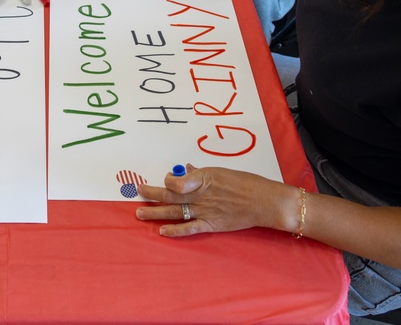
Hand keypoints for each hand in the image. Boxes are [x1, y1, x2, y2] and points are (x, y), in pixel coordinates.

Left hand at [135, 163, 287, 236]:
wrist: (264, 201)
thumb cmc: (245, 183)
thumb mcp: (221, 172)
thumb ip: (201, 173)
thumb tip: (187, 168)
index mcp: (203, 178)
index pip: (176, 179)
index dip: (168, 180)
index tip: (165, 179)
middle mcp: (201, 194)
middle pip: (170, 194)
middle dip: (151, 193)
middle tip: (137, 191)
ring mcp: (205, 210)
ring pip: (174, 211)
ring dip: (155, 212)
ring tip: (139, 213)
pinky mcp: (211, 224)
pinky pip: (189, 228)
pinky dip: (175, 230)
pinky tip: (162, 231)